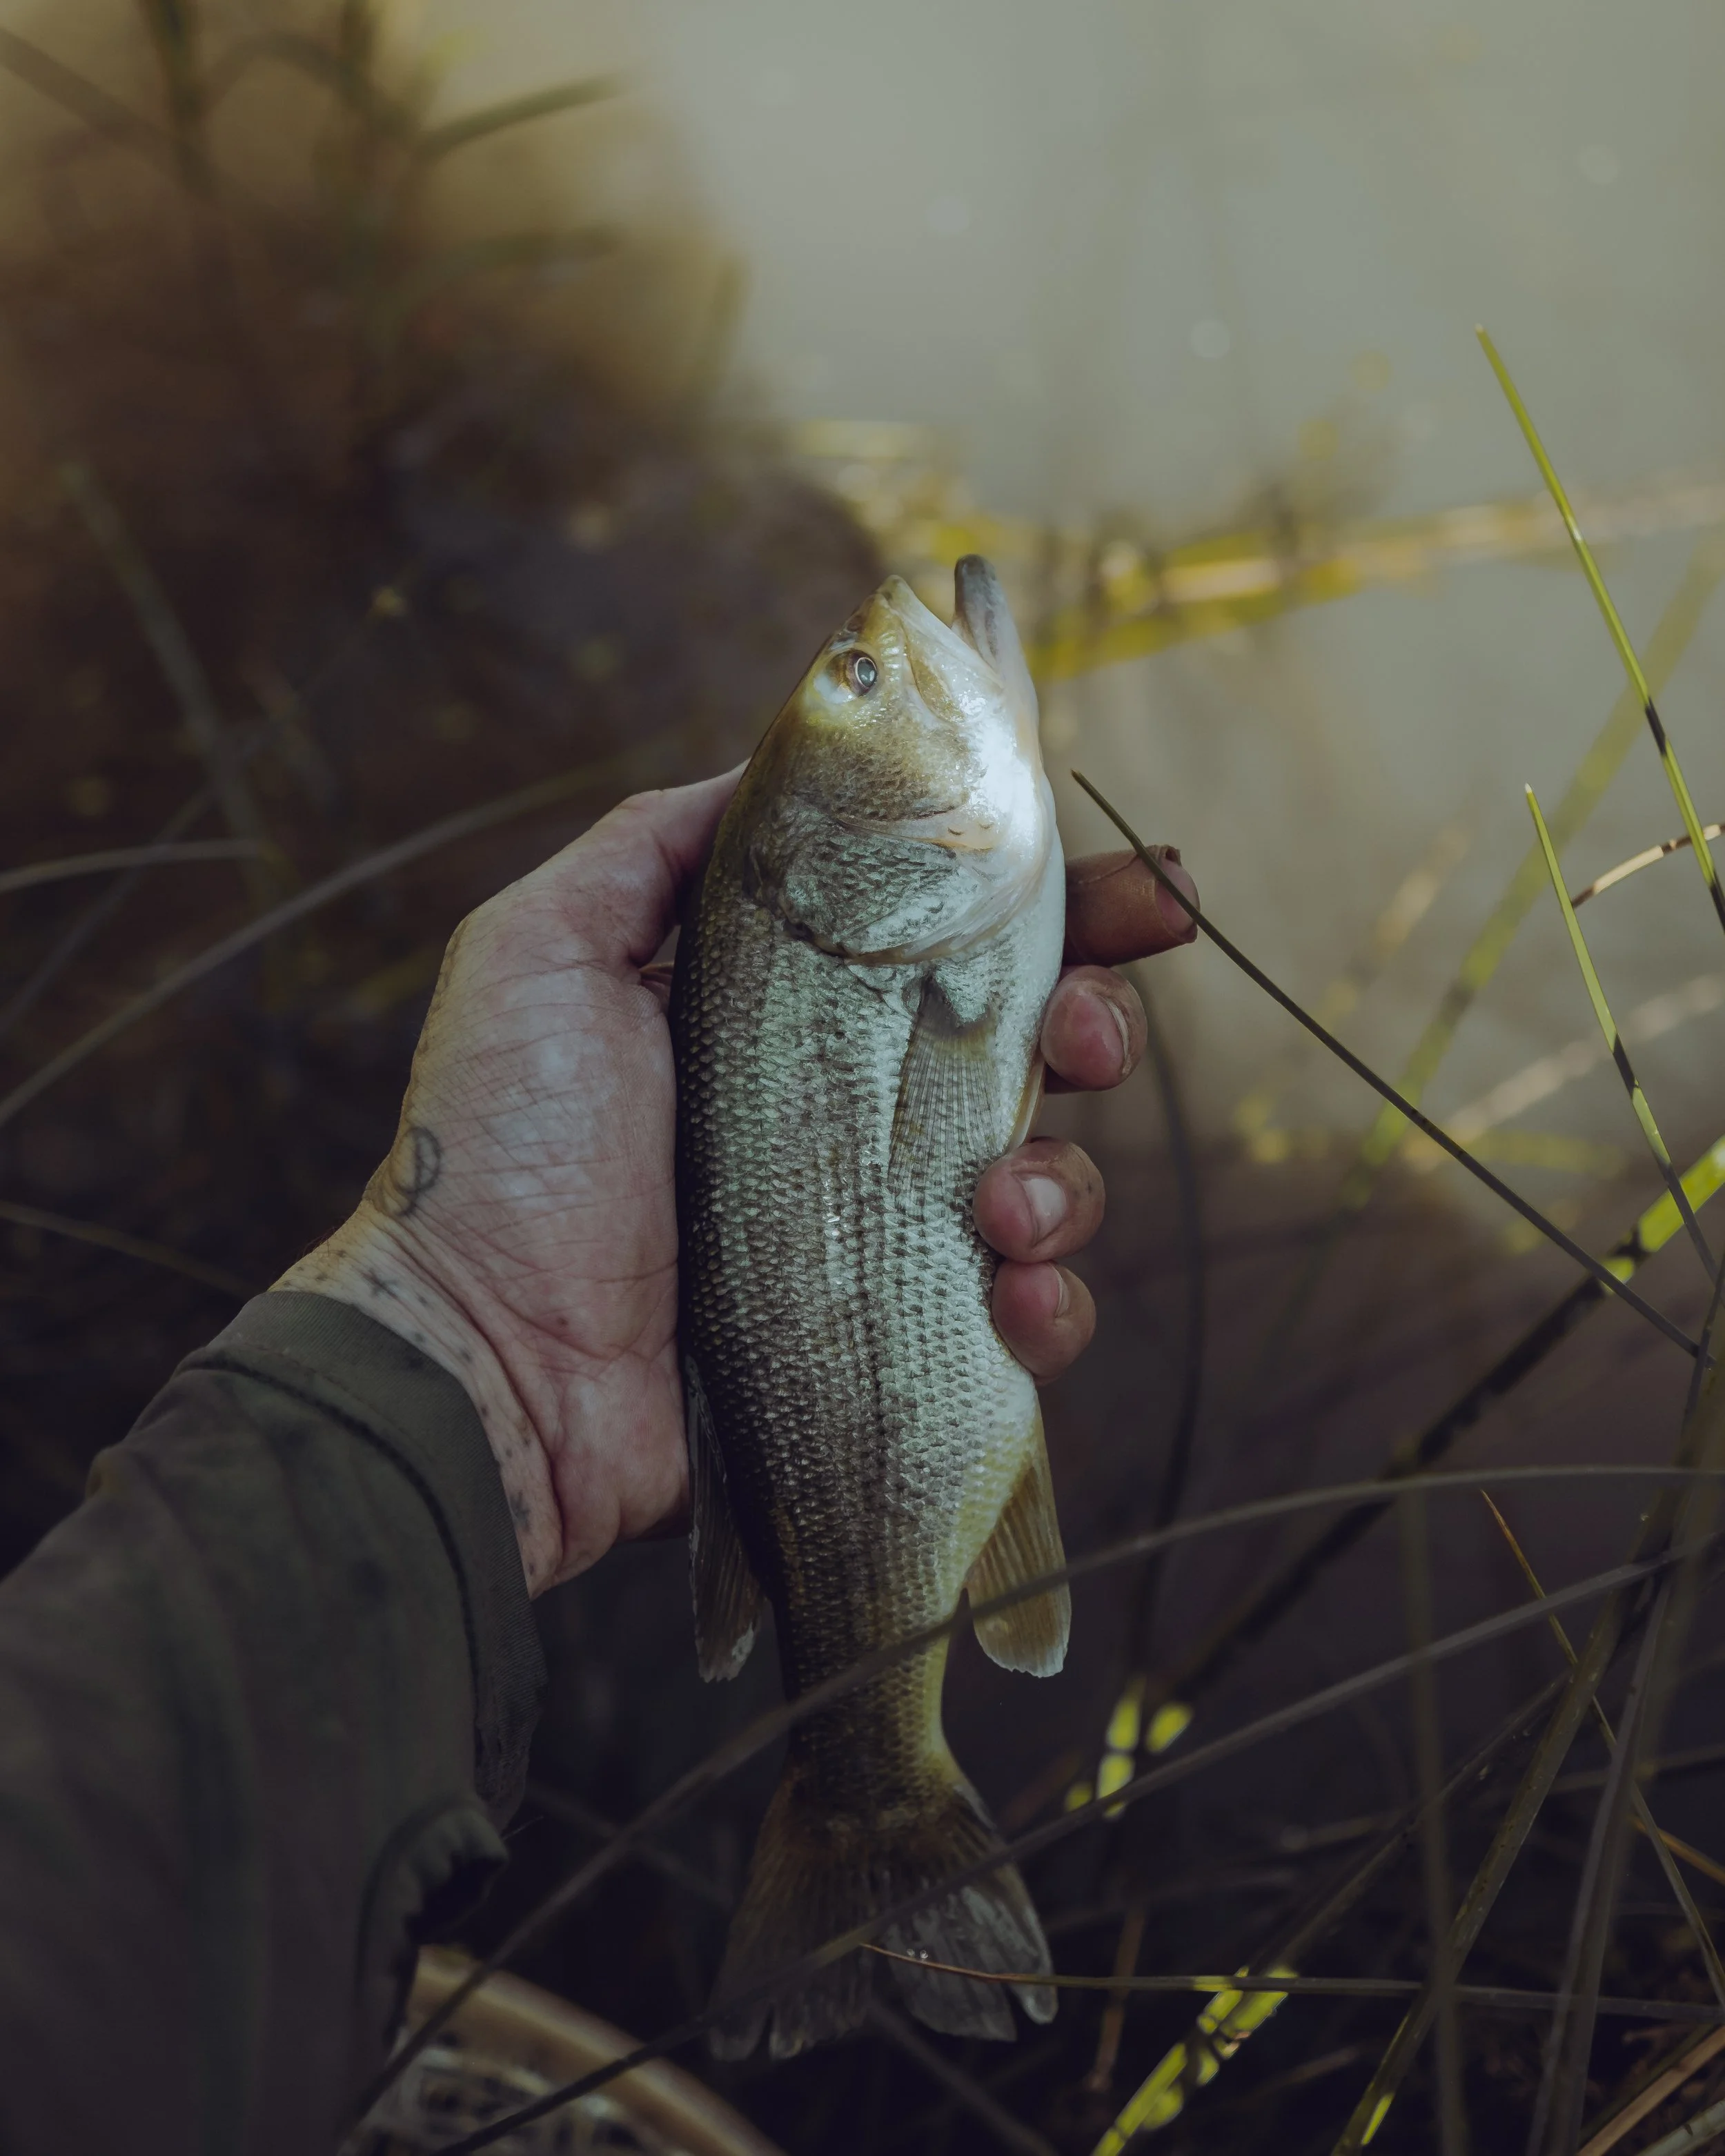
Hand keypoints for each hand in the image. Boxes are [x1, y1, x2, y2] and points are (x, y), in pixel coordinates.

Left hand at [274, 776, 1197, 1592]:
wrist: (482, 1361)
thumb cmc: (502, 1149)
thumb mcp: (544, 948)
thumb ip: (657, 845)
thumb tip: (779, 759)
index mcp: (787, 1011)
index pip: (946, 935)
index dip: (1053, 902)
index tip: (1143, 886)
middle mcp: (846, 1112)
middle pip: (1025, 1045)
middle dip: (1095, 1022)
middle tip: (1088, 1032)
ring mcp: (878, 1232)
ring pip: (1046, 1178)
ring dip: (1065, 1179)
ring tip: (999, 1201)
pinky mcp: (895, 1341)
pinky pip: (1024, 1316)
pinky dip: (1048, 1306)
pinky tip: (1009, 1295)